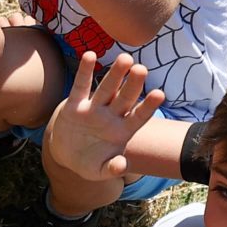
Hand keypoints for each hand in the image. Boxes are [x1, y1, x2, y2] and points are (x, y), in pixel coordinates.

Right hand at [42, 47, 164, 185]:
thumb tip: (121, 166)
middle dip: (133, 85)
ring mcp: (94, 109)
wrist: (66, 155)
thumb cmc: (89, 162)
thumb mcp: (98, 171)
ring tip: (125, 58)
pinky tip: (90, 55)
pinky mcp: (75, 105)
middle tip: (142, 69)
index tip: (160, 94)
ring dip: (115, 74)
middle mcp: (111, 116)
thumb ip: (111, 169)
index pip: (138, 117)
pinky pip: (81, 86)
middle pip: (125, 98)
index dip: (148, 107)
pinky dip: (85, 72)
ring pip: (107, 89)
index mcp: (121, 132)